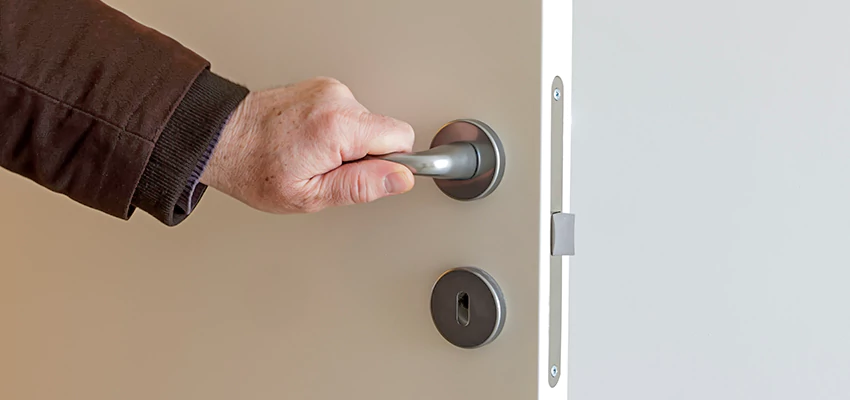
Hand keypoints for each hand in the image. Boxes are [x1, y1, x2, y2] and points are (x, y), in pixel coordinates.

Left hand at [200, 77, 415, 213]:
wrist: (221, 138)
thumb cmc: (256, 169)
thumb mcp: (311, 194)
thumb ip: (361, 186)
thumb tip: (400, 179)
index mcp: (338, 125)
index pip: (401, 137)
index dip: (392, 164)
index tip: (370, 177)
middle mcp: (336, 99)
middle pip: (383, 131)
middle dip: (364, 156)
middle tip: (328, 170)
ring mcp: (328, 89)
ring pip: (364, 125)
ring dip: (347, 144)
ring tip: (313, 156)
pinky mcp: (321, 87)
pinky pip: (347, 115)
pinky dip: (335, 131)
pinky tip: (309, 142)